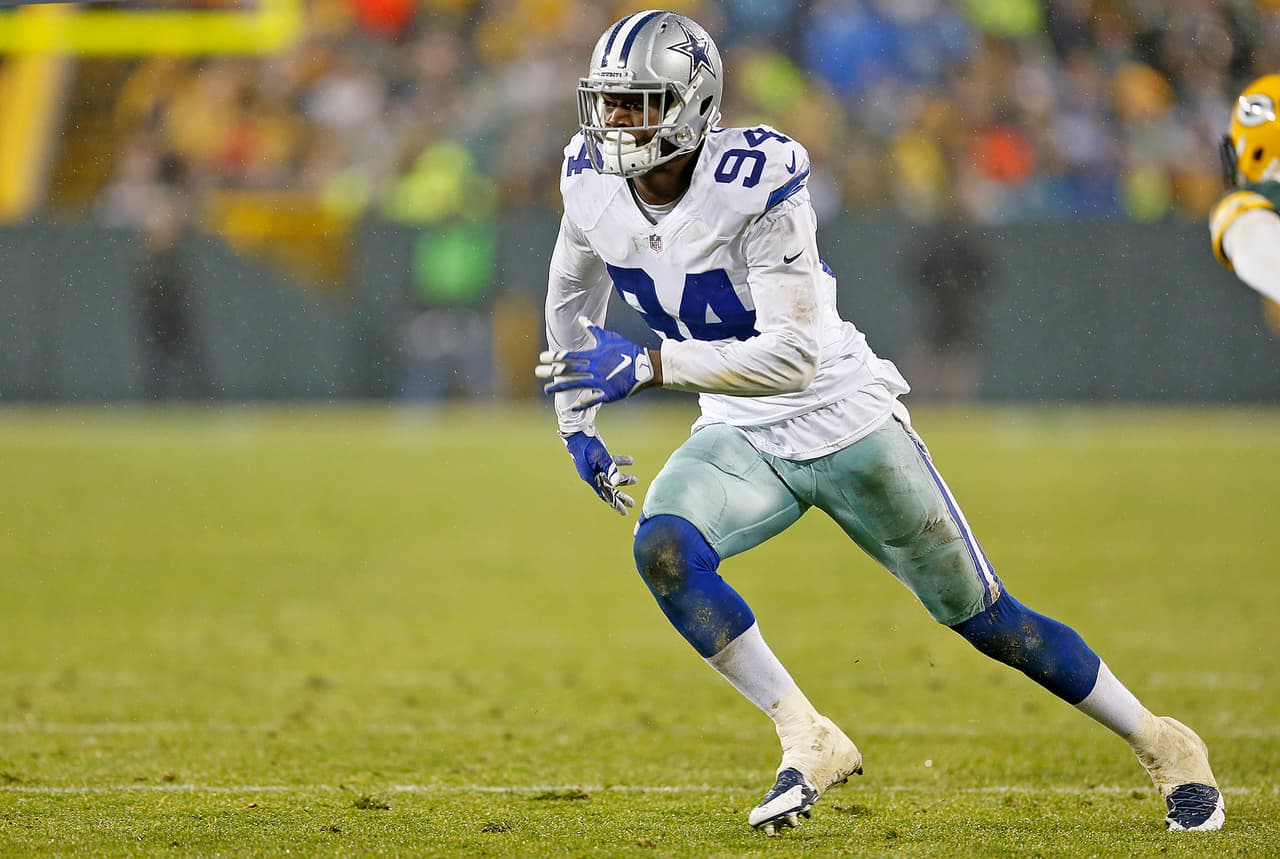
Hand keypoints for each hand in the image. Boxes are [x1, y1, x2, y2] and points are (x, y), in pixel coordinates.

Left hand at [536, 316, 654, 409]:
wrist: (644, 367)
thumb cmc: (626, 350)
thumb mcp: (608, 337)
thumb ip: (592, 329)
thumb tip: (581, 318)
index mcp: (593, 355)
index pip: (569, 356)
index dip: (555, 357)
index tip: (542, 357)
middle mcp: (594, 368)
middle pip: (568, 371)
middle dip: (551, 371)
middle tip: (537, 372)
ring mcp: (600, 382)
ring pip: (575, 385)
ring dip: (559, 388)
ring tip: (546, 390)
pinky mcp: (607, 394)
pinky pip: (591, 400)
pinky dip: (580, 404)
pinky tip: (569, 408)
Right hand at [561, 430, 636, 514]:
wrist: (577, 429)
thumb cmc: (587, 443)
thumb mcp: (601, 457)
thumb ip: (610, 468)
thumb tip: (617, 483)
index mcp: (591, 477)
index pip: (605, 494)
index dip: (616, 504)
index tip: (625, 512)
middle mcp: (592, 474)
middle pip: (609, 488)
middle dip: (621, 496)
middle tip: (632, 503)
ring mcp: (594, 466)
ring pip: (611, 476)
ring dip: (623, 479)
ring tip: (636, 479)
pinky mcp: (597, 457)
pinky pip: (610, 463)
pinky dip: (620, 463)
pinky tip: (630, 461)